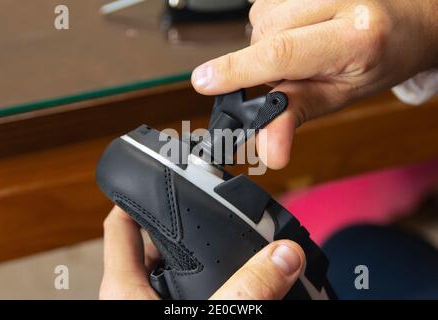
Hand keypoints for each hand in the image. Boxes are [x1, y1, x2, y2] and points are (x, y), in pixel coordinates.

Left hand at [99, 206, 304, 299]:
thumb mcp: (213, 316)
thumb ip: (248, 290)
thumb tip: (286, 255)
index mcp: (125, 288)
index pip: (121, 224)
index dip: (138, 195)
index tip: (164, 175)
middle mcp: (135, 296)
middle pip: (154, 243)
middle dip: (184, 225)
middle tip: (218, 209)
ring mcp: (154, 309)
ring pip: (175, 270)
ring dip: (203, 257)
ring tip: (232, 241)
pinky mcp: (173, 316)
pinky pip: (189, 293)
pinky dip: (211, 284)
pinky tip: (236, 284)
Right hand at [191, 0, 437, 168]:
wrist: (408, 16)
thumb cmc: (382, 57)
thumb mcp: (343, 94)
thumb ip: (298, 115)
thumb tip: (268, 149)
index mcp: (356, 36)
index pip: (282, 53)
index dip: (237, 70)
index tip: (204, 82)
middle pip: (263, 36)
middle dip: (263, 62)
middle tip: (295, 70)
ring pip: (260, 19)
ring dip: (271, 41)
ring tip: (304, 46)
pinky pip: (267, 5)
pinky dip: (275, 24)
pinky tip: (302, 29)